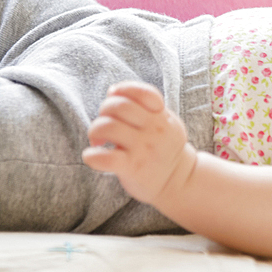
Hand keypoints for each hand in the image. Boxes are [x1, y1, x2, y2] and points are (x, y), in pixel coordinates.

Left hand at [82, 81, 196, 204]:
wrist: (179, 181)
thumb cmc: (165, 149)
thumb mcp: (166, 122)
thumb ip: (144, 107)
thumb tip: (112, 91)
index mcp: (161, 116)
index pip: (140, 92)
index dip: (122, 89)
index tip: (115, 99)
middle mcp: (153, 129)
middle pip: (119, 106)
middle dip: (103, 110)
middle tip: (104, 123)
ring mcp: (143, 149)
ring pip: (107, 127)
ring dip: (94, 131)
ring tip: (97, 140)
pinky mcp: (132, 168)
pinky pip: (105, 158)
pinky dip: (91, 155)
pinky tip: (92, 156)